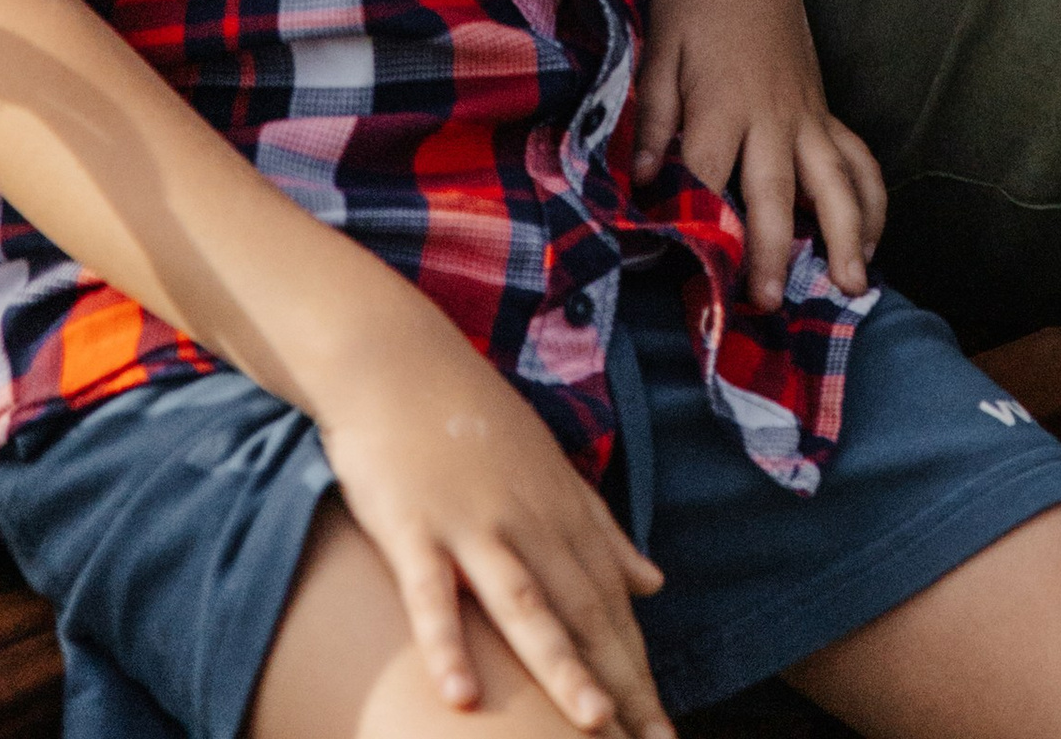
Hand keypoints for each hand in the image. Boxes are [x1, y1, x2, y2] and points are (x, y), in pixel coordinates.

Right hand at [313, 296, 667, 733]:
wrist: (398, 358)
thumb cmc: (473, 419)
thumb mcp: (550, 469)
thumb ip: (602, 531)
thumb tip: (656, 582)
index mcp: (563, 512)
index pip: (611, 605)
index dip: (639, 670)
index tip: (663, 729)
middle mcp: (528, 521)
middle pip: (582, 614)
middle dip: (621, 685)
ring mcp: (471, 525)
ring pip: (523, 605)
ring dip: (560, 666)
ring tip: (593, 726)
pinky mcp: (413, 526)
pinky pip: (431, 595)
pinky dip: (448, 644)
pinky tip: (462, 697)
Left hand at [634, 0, 884, 311]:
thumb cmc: (690, 2)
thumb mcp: (658, 49)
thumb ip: (652, 117)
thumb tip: (643, 179)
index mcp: (722, 103)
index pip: (708, 176)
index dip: (698, 227)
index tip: (687, 278)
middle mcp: (770, 115)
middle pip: (774, 192)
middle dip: (771, 250)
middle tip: (766, 304)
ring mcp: (804, 113)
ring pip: (835, 181)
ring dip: (844, 234)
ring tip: (850, 285)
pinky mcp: (822, 108)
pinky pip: (857, 158)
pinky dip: (871, 199)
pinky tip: (870, 240)